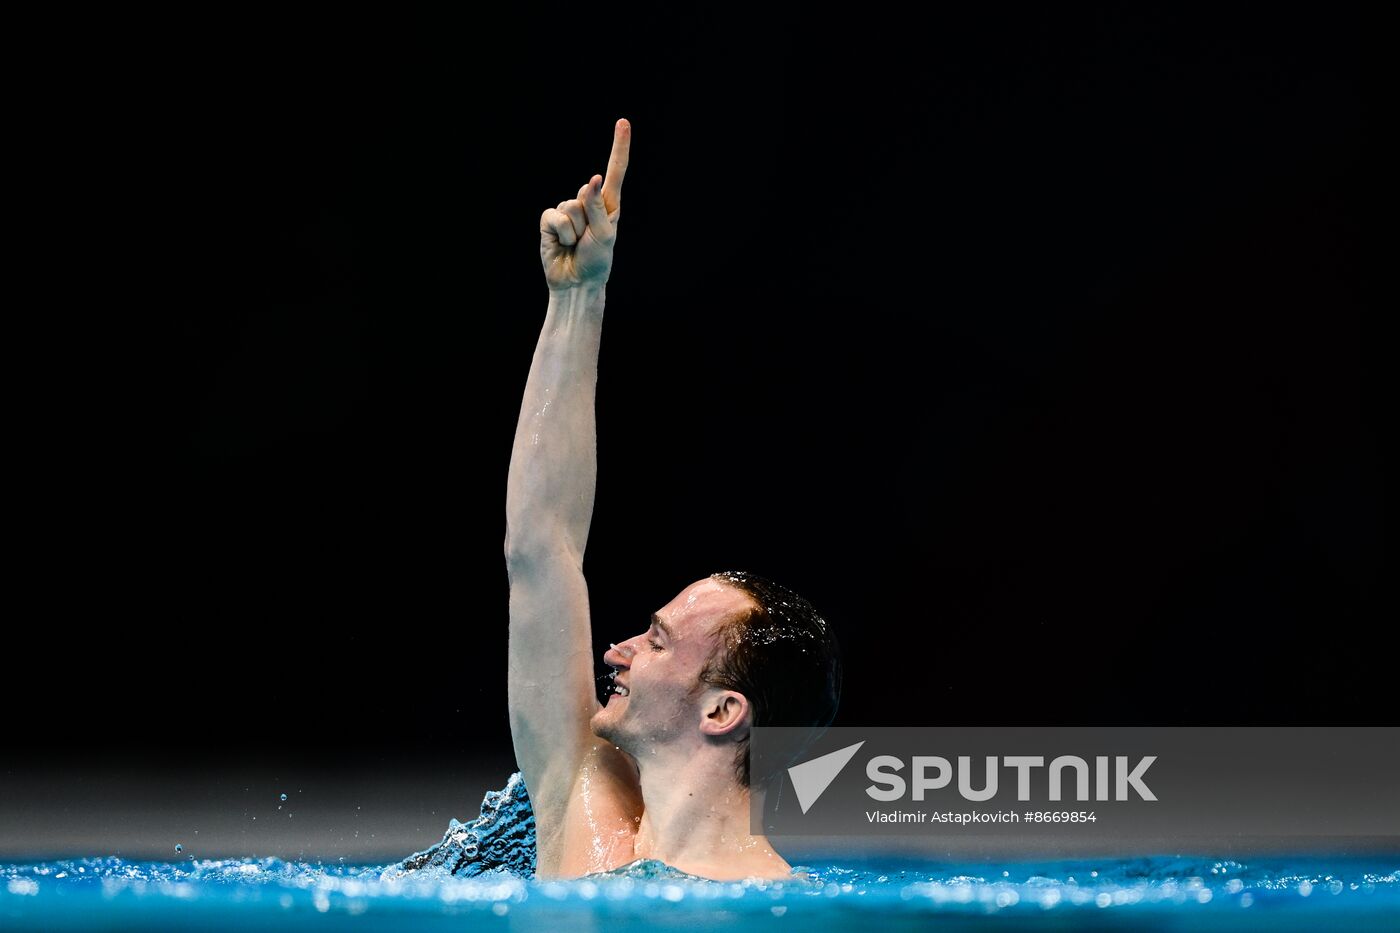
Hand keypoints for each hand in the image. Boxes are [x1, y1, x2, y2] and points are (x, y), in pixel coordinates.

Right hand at [539, 118, 630, 291]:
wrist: (576, 283)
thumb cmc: (596, 261)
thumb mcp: (605, 235)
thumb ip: (598, 206)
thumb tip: (591, 178)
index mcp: (608, 204)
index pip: (615, 171)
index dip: (619, 146)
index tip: (623, 122)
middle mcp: (587, 202)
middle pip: (588, 193)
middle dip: (590, 219)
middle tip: (589, 240)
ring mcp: (567, 210)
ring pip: (571, 206)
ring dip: (576, 230)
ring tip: (576, 244)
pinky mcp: (550, 220)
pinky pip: (557, 216)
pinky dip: (562, 233)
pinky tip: (563, 244)